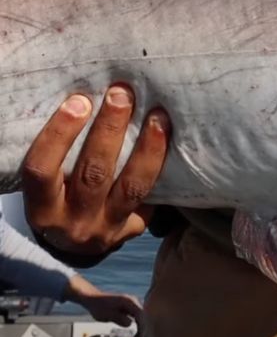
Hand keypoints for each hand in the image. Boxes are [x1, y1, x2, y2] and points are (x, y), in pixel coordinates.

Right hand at [21, 85, 169, 255]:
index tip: (78, 101)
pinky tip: (174, 140)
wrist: (75, 242)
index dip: (59, 135)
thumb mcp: (50, 182)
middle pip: (94, 173)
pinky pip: (154, 195)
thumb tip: (83, 98)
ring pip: (132, 186)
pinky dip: (163, 166)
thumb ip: (60, 152)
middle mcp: (73, 223)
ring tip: (158, 115)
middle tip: (122, 94)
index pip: (43, 170)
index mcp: (42, 208)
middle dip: (110, 130)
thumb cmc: (59, 196)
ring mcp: (107, 229)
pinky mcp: (135, 229)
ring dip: (148, 147)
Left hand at [64, 274, 142, 326]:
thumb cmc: (99, 307)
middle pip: (143, 316)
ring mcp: (132, 305)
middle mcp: (134, 302)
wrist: (93, 300)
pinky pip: (136, 318)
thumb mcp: (108, 314)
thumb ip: (120, 318)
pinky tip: (135, 334)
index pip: (142, 315)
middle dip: (143, 328)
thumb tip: (130, 323)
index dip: (142, 327)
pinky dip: (136, 326)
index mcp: (130, 301)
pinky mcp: (129, 309)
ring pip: (141, 317)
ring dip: (140, 328)